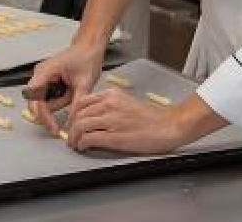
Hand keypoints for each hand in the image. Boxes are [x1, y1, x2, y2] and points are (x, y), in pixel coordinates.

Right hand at [23, 41, 104, 134]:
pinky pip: (48, 97)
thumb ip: (78, 102)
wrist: (89, 46)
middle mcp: (40, 74)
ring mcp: (42, 77)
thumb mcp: (85, 82)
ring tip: (72, 95)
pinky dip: (58, 101)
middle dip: (46, 116)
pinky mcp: (47, 81)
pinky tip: (70, 93)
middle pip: (35, 102)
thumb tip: (73, 120)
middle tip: (57, 129)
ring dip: (56, 105)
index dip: (42, 115)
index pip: (36, 98)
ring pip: (42, 101)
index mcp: (45, 72)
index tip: (53, 128)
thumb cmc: (86, 58)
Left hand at [66, 88, 193, 153]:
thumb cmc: (154, 117)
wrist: (170, 125)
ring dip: (73, 137)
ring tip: (75, 144)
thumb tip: (95, 116)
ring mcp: (111, 120)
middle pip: (77, 114)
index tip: (73, 122)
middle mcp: (109, 104)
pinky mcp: (114, 136)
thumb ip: (111, 106)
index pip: (81, 102)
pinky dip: (81, 144)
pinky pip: (88, 138)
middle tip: (71, 136)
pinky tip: (83, 148)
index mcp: (112, 95)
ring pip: (79, 126)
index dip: (73, 114)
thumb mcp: (128, 102)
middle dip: (71, 127)